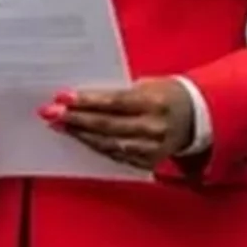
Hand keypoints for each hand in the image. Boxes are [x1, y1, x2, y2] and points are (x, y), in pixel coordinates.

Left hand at [46, 79, 194, 173]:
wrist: (196, 117)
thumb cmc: (168, 95)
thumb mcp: (149, 84)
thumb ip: (120, 93)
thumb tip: (85, 99)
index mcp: (154, 103)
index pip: (113, 103)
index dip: (86, 101)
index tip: (63, 97)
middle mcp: (153, 128)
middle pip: (106, 125)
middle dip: (75, 119)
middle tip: (50, 113)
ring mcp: (151, 148)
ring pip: (108, 143)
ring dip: (81, 134)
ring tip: (60, 125)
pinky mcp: (147, 161)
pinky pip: (115, 155)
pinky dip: (95, 146)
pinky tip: (80, 138)